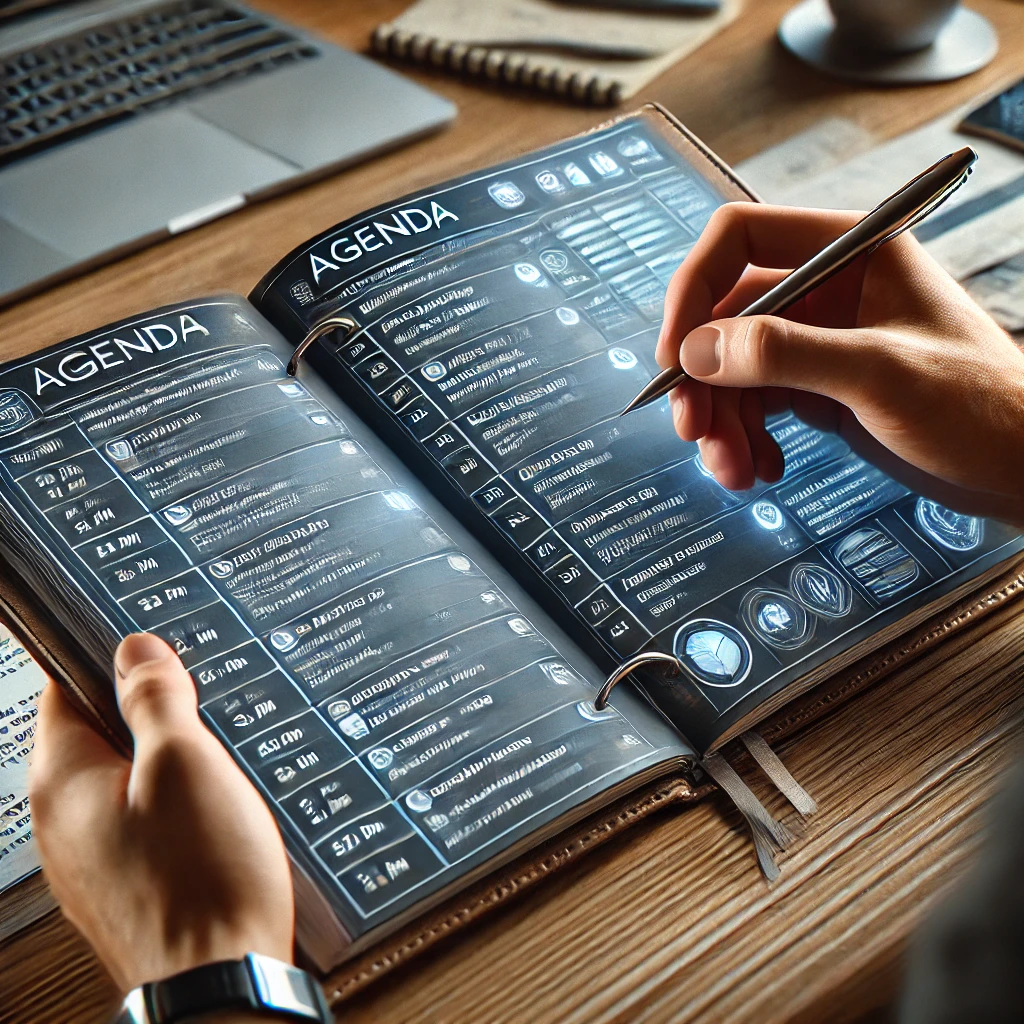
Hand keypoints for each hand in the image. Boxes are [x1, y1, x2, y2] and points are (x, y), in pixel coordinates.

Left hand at [28, 633, 294, 993]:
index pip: (64, 684)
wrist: (221, 982)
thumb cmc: (202, 878)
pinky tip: (214, 810)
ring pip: (123, 775)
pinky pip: (140, 818)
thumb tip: (135, 649)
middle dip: (149, 709)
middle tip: (203, 704)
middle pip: (96, 730)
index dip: (109, 655)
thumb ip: (155, 698)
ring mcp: (91, 857)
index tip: (155, 646)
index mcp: (62, 780)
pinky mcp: (124, 881)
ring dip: (166, 758)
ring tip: (216, 759)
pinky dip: (173, 802)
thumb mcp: (187, 762)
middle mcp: (61, 820)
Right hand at [655, 203, 1023, 524]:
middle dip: (706, 380)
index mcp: (851, 251)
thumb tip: (697, 350)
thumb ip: (787, 355)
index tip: (675, 354)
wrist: (1022, 468)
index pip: (742, 238)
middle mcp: (828, 289)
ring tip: (736, 471)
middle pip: (727, 317)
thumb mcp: (880, 375)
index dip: (695, 289)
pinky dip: (747, 438)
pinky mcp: (819, 387)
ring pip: (735, 368)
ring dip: (723, 421)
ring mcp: (821, 340)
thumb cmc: (981, 408)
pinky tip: (765, 468)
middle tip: (694, 432)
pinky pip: (756, 403)